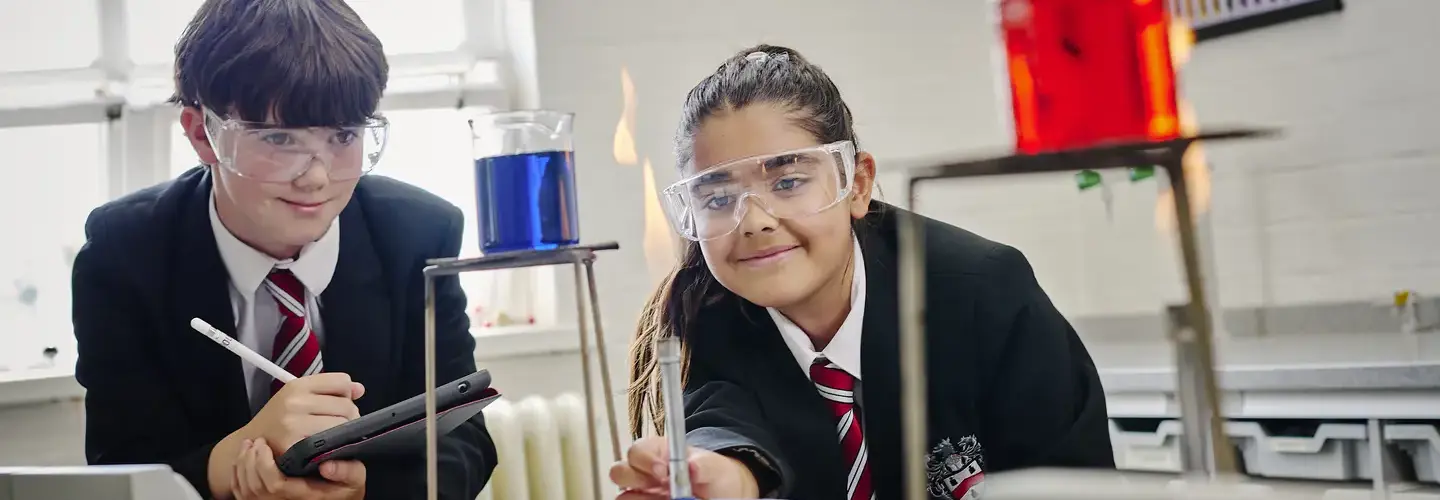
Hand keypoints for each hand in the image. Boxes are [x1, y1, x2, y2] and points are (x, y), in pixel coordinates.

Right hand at [208, 373, 364, 498]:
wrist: (252, 444)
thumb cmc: (280, 419)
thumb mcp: (300, 397)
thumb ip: (330, 389)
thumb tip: (360, 389)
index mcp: (297, 386)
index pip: (342, 381)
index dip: (346, 393)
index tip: (338, 402)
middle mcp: (295, 402)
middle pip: (347, 406)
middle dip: (349, 416)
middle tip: (338, 425)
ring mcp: (294, 425)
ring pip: (342, 425)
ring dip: (344, 432)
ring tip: (332, 436)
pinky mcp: (295, 447)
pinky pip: (331, 444)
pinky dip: (334, 446)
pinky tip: (326, 447)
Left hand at [231, 437, 364, 499]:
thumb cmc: (344, 490)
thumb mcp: (354, 480)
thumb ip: (348, 471)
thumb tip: (327, 464)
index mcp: (303, 495)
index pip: (274, 484)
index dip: (264, 465)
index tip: (264, 445)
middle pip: (253, 486)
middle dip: (249, 461)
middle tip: (255, 441)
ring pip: (245, 489)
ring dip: (243, 465)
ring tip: (248, 446)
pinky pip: (242, 493)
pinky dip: (239, 475)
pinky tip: (244, 459)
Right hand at [609, 436, 759, 499]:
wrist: (720, 492)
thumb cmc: (712, 474)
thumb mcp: (713, 466)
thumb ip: (703, 464)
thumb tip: (692, 466)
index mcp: (657, 453)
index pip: (638, 451)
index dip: (646, 460)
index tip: (663, 471)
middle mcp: (644, 473)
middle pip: (619, 472)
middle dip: (632, 479)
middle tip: (659, 485)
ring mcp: (643, 494)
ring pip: (623, 496)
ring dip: (637, 498)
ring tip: (661, 499)